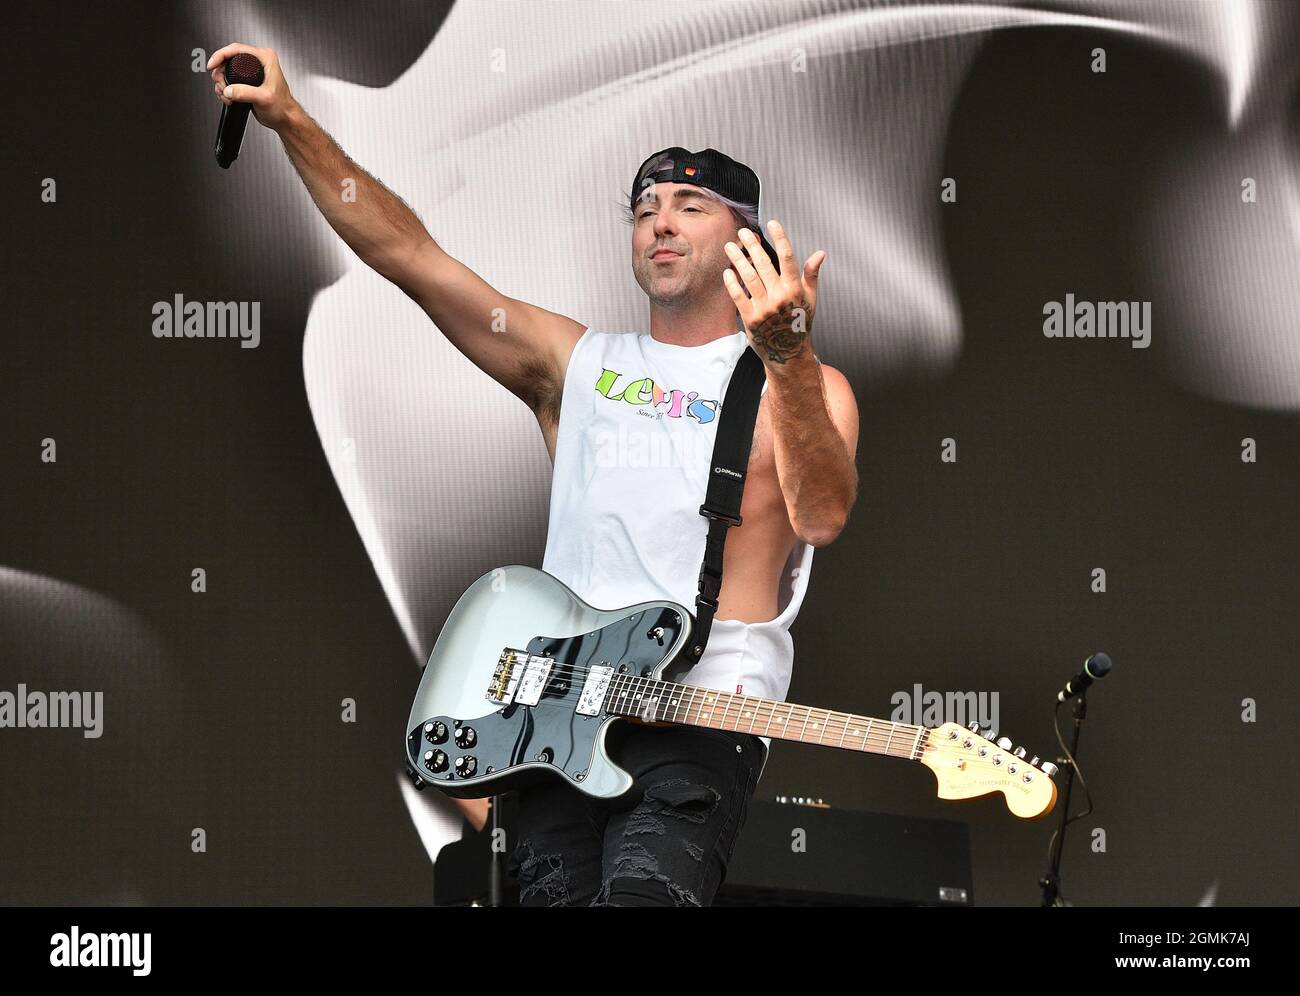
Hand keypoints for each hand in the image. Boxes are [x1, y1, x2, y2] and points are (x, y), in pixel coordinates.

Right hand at [208, 43, 295, 131]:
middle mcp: (258, 62)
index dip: (220, 55)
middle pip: (228, 59)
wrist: (284, 119)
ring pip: (226, 70)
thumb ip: (246, 93)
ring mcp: (252, 71)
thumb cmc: (282, 107)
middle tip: (221, 87)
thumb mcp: (264, 99)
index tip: (211, 65)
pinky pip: (230, 80)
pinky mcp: (248, 81)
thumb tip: (229, 90)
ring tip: (227, 96)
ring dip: (221, 83)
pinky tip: (228, 97)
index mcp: (265, 58)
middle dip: (220, 74)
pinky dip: (225, 88)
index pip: (236, 49)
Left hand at [722, 220, 825, 364]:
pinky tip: (728, 271)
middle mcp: (780, 296)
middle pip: (764, 264)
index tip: (772, 223)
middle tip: (743, 232)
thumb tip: (820, 253)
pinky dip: (732, 283)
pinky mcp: (750, 319)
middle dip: (752, 245)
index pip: (788, 257)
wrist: (788, 353)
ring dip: (737, 260)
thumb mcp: (810, 299)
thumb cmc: (798, 323)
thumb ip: (811, 274)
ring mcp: (764, 308)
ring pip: (748, 277)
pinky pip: (738, 296)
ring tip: (730, 246)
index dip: (780, 238)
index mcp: (795, 289)